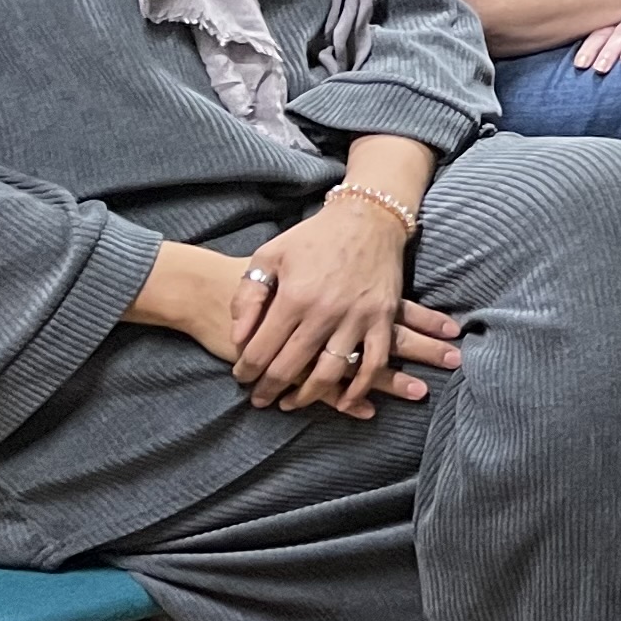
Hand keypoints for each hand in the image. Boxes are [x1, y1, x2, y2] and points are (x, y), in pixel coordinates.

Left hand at [232, 195, 431, 418]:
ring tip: (292, 403)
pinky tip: (346, 402)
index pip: (261, 349)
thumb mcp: (269, 256)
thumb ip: (248, 296)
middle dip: (269, 388)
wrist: (368, 218)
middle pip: (290, 366)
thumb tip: (238, 338)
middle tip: (259, 398)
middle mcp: (325, 311)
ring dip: (307, 396)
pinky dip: (360, 388)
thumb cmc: (313, 237)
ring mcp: (357, 317)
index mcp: (294, 296)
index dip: (246, 370)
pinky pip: (374, 363)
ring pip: (330, 373)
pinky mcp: (383, 318)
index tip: (241, 377)